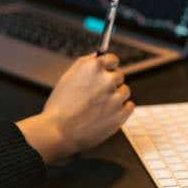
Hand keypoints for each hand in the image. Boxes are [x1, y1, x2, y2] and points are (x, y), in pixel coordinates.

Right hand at [16, 53, 133, 164]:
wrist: (58, 132)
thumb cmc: (60, 106)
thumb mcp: (68, 76)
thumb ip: (86, 63)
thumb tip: (98, 55)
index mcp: (93, 67)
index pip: (113, 59)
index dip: (108, 66)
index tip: (106, 71)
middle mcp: (107, 80)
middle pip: (119, 75)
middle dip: (111, 82)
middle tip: (97, 93)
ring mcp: (115, 98)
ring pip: (124, 91)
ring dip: (115, 96)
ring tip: (99, 106)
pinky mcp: (121, 115)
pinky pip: (129, 106)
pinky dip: (121, 109)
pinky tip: (108, 113)